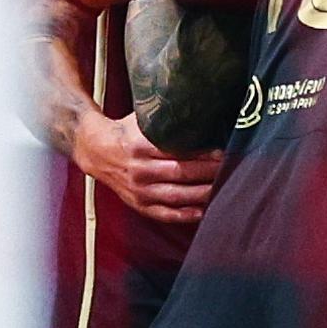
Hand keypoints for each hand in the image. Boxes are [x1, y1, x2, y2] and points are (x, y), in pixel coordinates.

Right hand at [71, 110, 219, 223]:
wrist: (95, 150)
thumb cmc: (127, 132)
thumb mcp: (142, 121)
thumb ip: (166, 120)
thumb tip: (200, 112)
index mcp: (140, 147)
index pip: (177, 152)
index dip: (203, 154)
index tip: (223, 153)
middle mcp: (138, 170)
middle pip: (181, 174)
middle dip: (209, 172)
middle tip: (232, 168)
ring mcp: (137, 190)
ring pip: (176, 196)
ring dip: (203, 193)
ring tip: (224, 187)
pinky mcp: (137, 204)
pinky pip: (164, 213)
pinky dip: (185, 214)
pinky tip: (204, 211)